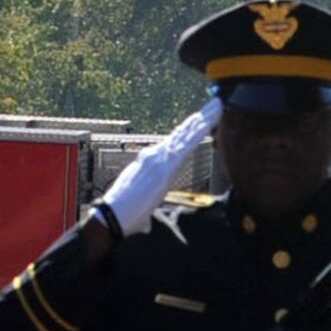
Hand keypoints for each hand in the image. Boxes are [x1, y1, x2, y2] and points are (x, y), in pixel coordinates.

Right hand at [97, 98, 220, 236]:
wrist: (113, 216)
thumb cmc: (125, 217)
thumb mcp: (141, 214)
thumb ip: (145, 217)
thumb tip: (145, 226)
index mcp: (152, 164)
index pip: (174, 145)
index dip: (188, 133)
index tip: (200, 122)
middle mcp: (155, 156)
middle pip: (182, 134)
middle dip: (199, 119)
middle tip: (215, 104)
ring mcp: (161, 158)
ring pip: (186, 135)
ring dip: (203, 119)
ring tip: (218, 105)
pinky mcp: (166, 165)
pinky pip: (188, 144)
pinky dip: (200, 130)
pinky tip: (212, 120)